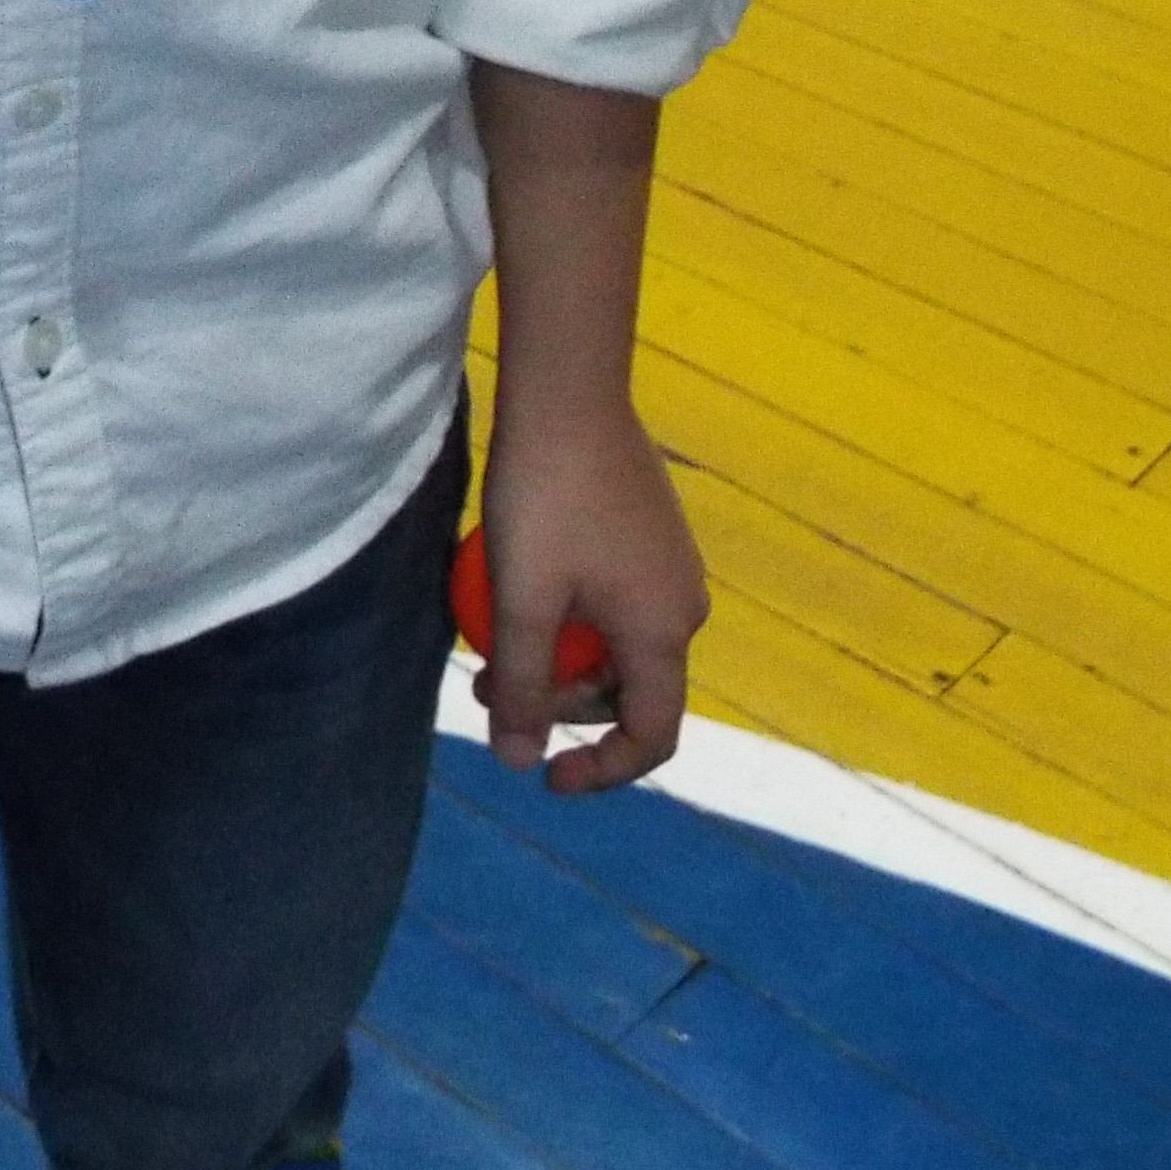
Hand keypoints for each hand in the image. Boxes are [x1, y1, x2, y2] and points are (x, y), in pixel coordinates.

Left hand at [473, 400, 707, 791]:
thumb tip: (518, 763)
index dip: (603, 771)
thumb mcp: (522, 601)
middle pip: (628, 691)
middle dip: (558, 706)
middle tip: (486, 690)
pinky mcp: (651, 532)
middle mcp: (683, 603)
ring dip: (558, 660)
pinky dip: (570, 616)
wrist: (569, 394)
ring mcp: (671, 564)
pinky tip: (517, 591)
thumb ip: (523, 687)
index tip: (546, 776)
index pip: (653, 736)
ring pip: (616, 644)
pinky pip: (615, 601)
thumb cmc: (544, 499)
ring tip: (488, 643)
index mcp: (664, 631)